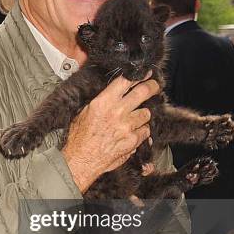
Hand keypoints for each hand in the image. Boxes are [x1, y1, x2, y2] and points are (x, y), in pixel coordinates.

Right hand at [62, 75, 158, 192]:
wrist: (80, 160)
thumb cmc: (79, 137)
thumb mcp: (84, 112)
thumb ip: (101, 101)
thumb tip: (114, 92)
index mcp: (103, 102)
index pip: (125, 81)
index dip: (138, 75)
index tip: (145, 73)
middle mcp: (117, 112)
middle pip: (143, 92)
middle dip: (152, 87)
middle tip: (155, 86)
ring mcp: (127, 126)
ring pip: (146, 113)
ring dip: (143, 114)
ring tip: (136, 117)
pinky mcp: (133, 141)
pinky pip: (145, 131)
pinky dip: (142, 131)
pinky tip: (133, 133)